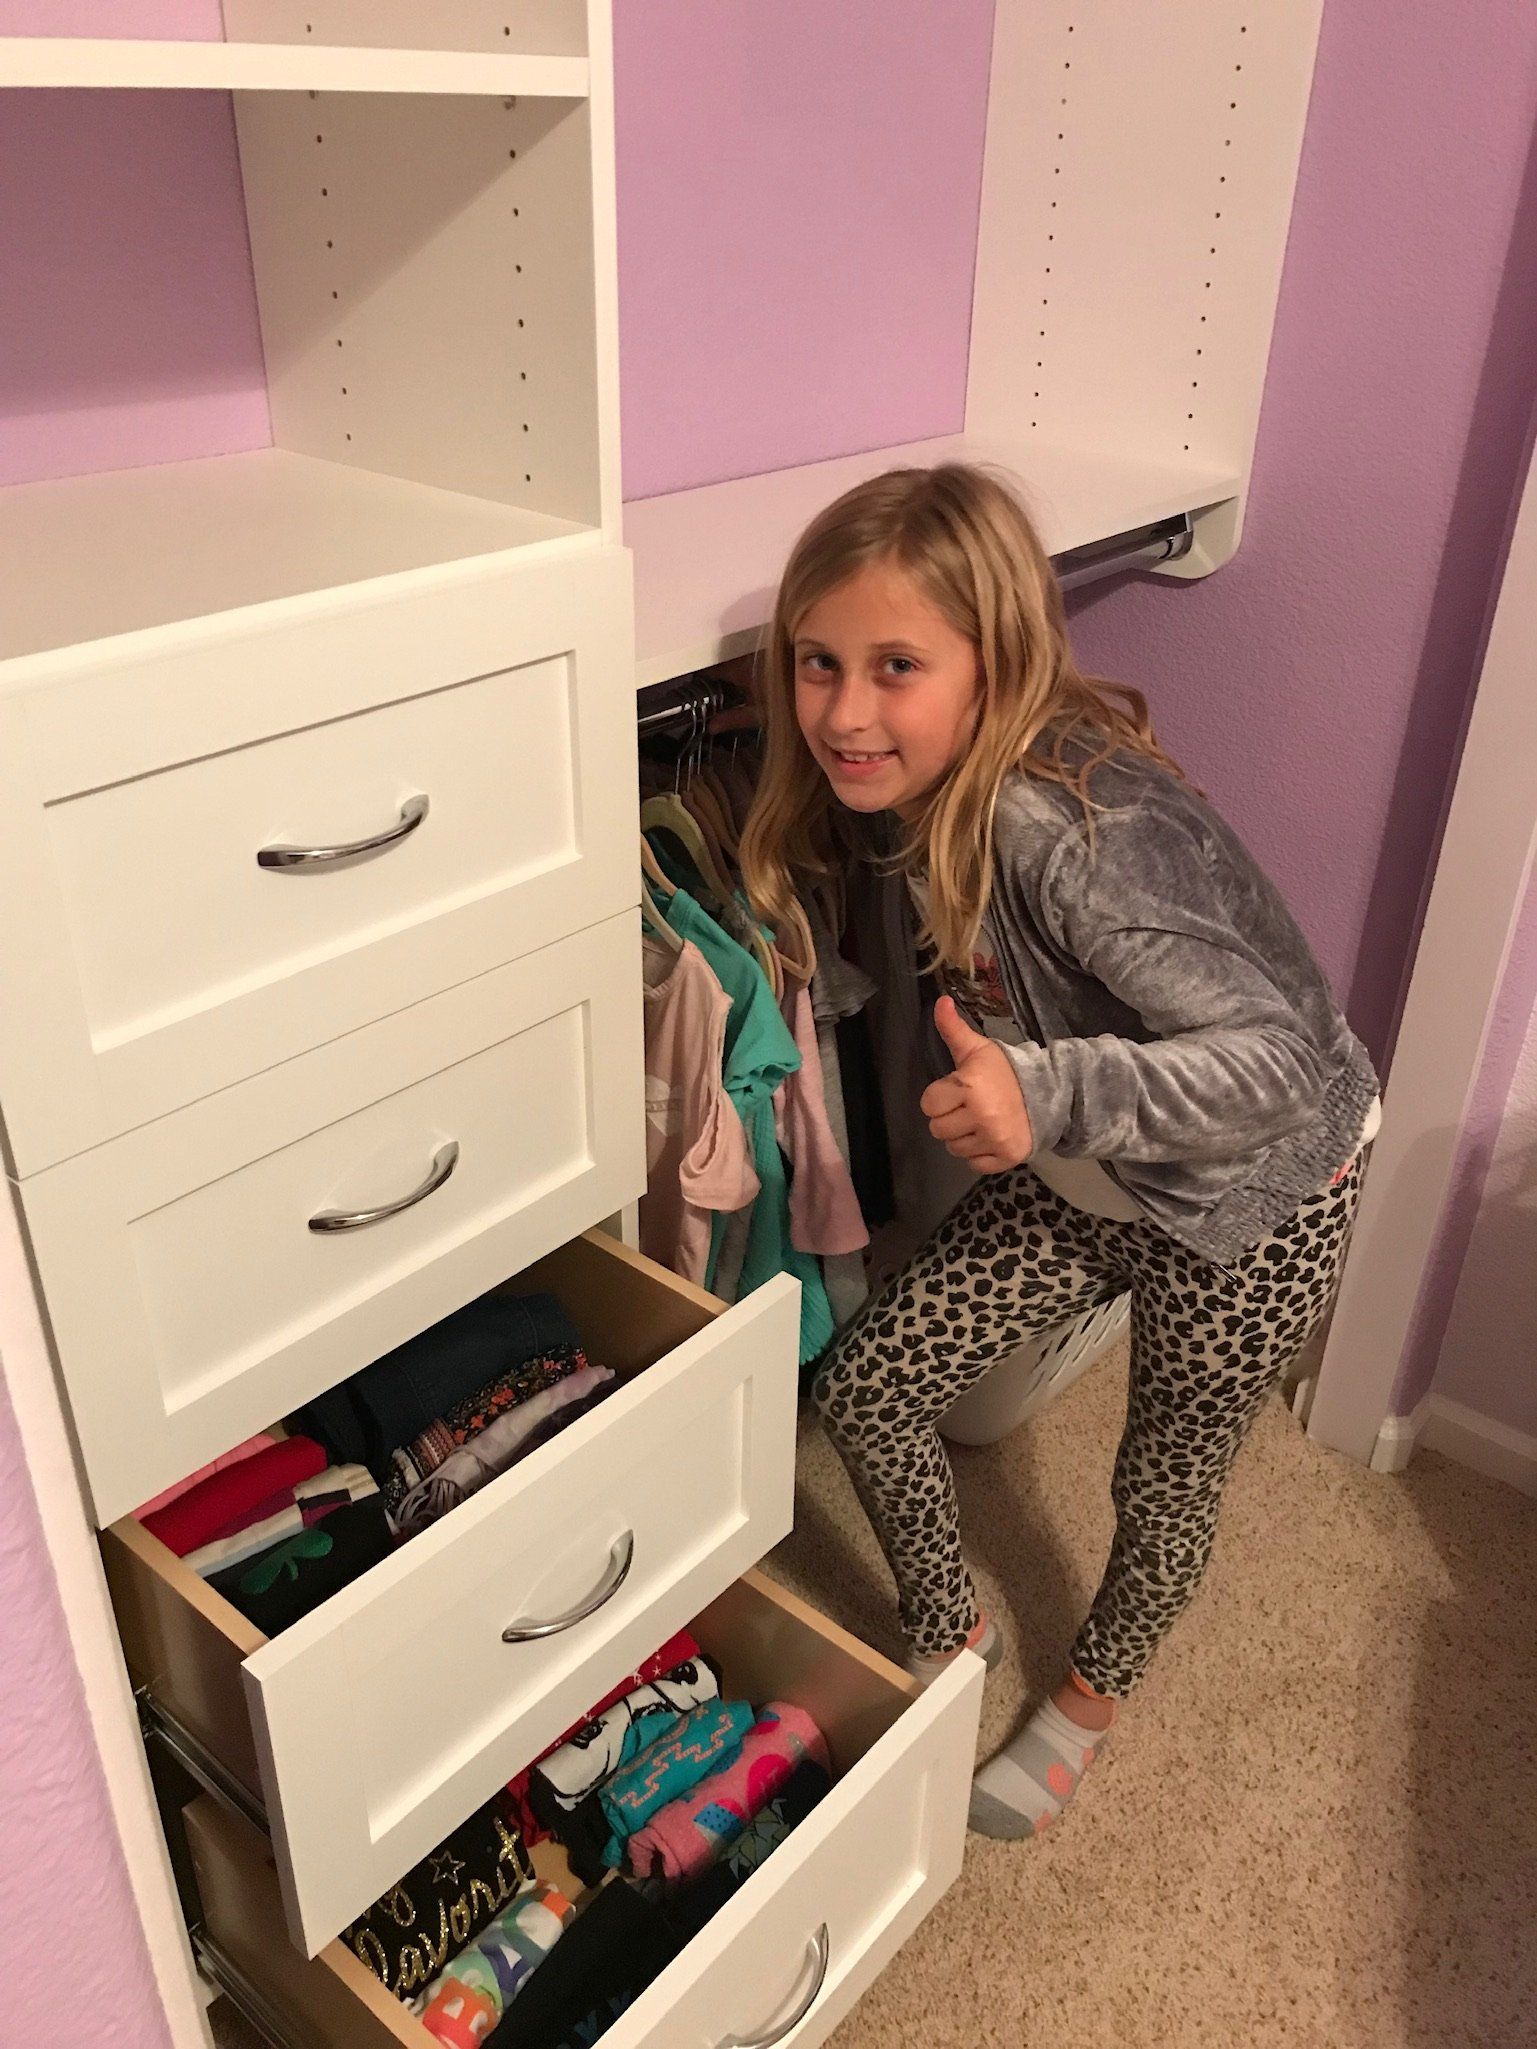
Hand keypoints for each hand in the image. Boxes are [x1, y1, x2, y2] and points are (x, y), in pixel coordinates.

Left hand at [920, 996, 1034, 1172]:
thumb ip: (953, 1029)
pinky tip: (990, 1137)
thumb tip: (939, 1001)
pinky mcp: (1006, 1157)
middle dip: (950, 1118)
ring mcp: (993, 1139)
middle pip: (938, 1129)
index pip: (929, 1104)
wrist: (1050, 1093)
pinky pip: (974, 1164)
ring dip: (963, 1137)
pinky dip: (980, 1154)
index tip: (957, 1091)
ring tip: (981, 1122)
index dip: (940, 1097)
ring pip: (954, 1148)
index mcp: (969, 1086)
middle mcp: (980, 1115)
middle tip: (969, 1107)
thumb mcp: (977, 1048)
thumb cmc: (1006, 1071)